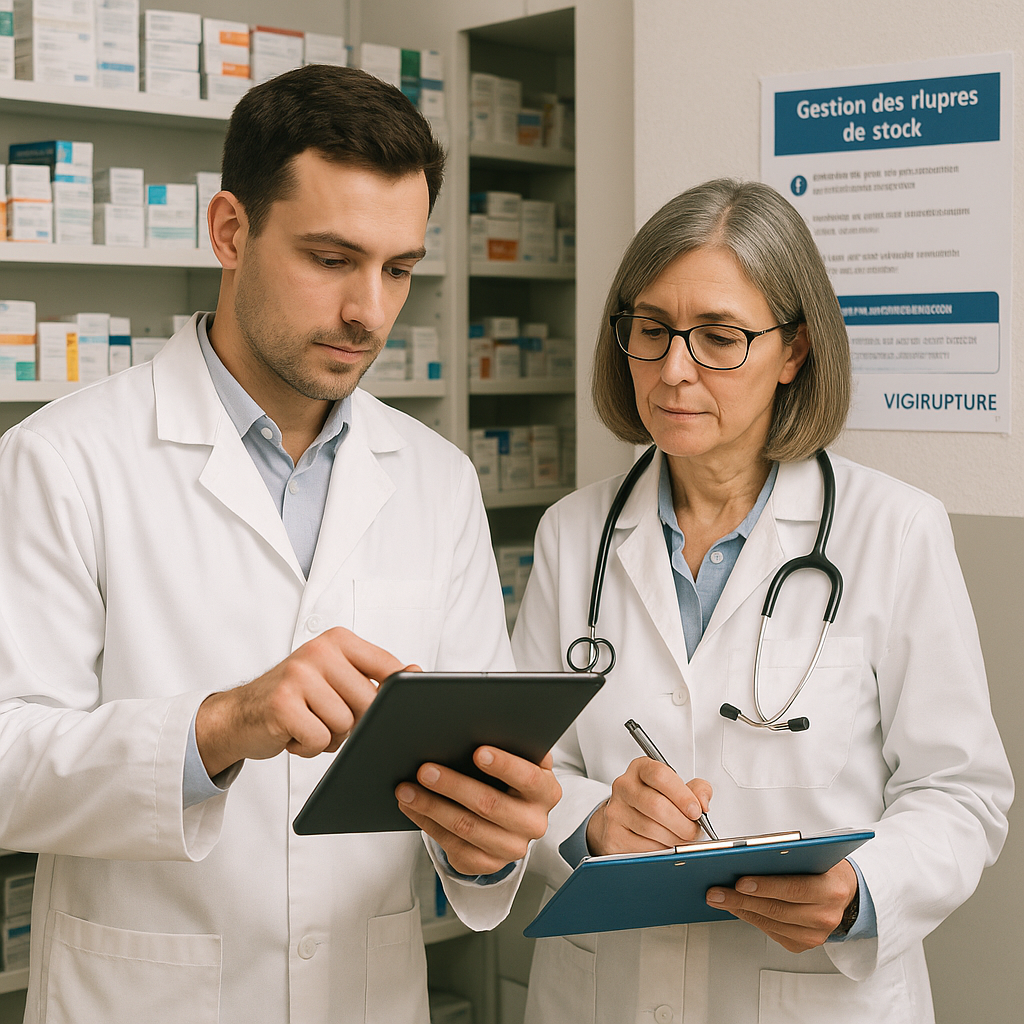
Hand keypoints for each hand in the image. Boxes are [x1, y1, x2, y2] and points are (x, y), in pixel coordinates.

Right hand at [195, 627, 405, 776]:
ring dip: (330, 737)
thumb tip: (415, 671)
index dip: (391, 697)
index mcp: (338, 640)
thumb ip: (374, 674)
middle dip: (355, 723)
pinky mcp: (281, 704)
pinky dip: (309, 747)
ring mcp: (298, 676)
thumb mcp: (336, 677)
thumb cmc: (295, 697)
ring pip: (346, 724)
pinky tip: (293, 735)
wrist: (239, 714)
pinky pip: (319, 739)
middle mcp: (319, 651)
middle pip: (369, 702)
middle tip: (328, 719)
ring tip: (308, 724)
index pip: (388, 668)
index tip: (384, 709)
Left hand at [395, 748, 561, 875]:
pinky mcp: (487, 863)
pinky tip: (412, 807)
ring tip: (407, 789)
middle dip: (453, 785)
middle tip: (425, 770)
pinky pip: (453, 846)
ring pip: (465, 827)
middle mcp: (533, 822)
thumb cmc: (510, 779)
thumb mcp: (520, 761)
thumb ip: (513, 745)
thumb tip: (485, 724)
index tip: (477, 752)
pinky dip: (428, 824)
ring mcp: (511, 847)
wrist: (510, 820)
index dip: (504, 765)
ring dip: (431, 806)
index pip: (528, 778)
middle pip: (490, 804)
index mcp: (546, 791)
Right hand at [585, 757, 712, 855]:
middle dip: (682, 824)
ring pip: (650, 829)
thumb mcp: (677, 788)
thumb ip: (697, 790)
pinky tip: (665, 846)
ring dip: (674, 839)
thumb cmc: (654, 801)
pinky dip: (660, 851)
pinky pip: (642, 847)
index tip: (697, 810)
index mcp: (641, 769)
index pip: (660, 775)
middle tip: (694, 832)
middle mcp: (624, 786)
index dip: (682, 795)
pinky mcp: (613, 835)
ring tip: (682, 839)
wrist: (624, 818)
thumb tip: (703, 803)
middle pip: (656, 805)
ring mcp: (615, 811)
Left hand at [705, 858, 858, 951]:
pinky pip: (772, 932)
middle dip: (741, 899)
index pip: (794, 889)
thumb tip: (748, 856)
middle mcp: (826, 916)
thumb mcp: (814, 855)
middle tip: (716, 891)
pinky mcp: (805, 944)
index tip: (740, 881)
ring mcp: (816, 934)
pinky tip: (737, 907)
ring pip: (771, 923)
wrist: (846, 892)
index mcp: (832, 889)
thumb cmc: (825, 868)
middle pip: (777, 909)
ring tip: (719, 898)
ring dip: (741, 910)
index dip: (765, 886)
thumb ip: (789, 856)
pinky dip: (752, 918)